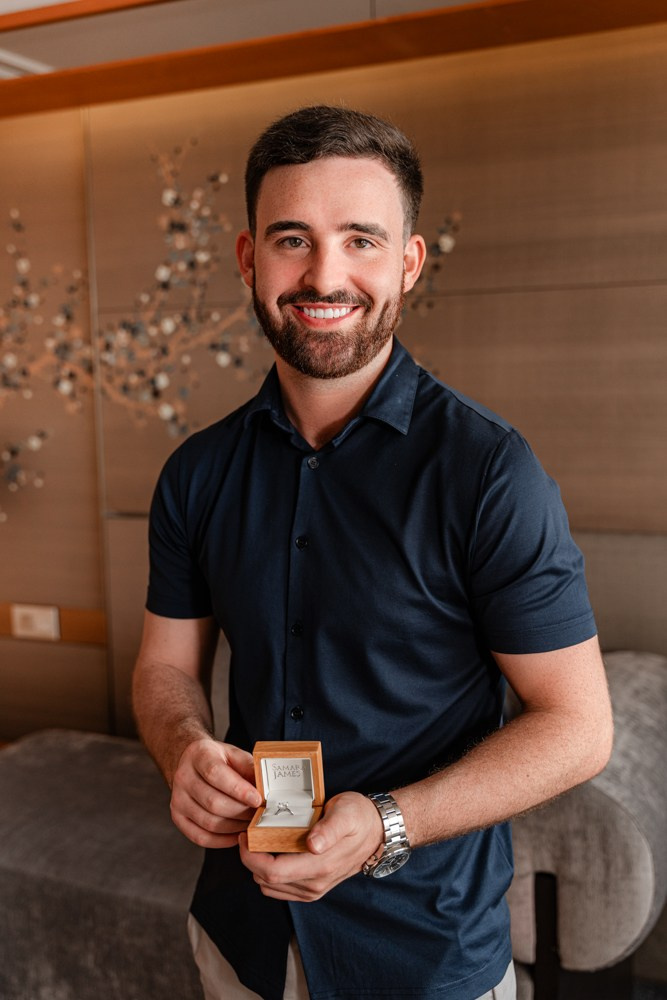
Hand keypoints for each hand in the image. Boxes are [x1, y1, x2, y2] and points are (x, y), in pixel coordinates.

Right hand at [170, 738, 261, 847]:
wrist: (191, 762)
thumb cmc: (218, 759)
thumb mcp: (234, 754)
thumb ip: (249, 767)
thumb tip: (265, 787)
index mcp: (199, 755)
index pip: (216, 774)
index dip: (239, 789)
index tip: (258, 799)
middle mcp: (183, 777)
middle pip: (213, 802)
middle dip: (241, 812)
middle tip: (259, 814)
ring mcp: (178, 799)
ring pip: (208, 822)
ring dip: (234, 827)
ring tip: (250, 823)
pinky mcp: (178, 817)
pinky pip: (200, 836)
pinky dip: (221, 840)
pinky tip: (236, 835)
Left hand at [239, 791, 383, 901]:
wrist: (377, 831)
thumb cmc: (359, 816)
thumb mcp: (346, 813)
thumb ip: (329, 829)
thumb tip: (313, 844)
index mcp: (320, 866)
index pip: (272, 872)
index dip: (251, 857)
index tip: (245, 835)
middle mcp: (314, 884)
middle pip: (266, 881)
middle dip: (250, 859)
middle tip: (248, 834)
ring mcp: (313, 889)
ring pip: (270, 887)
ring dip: (258, 866)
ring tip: (259, 841)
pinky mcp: (312, 889)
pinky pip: (279, 888)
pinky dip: (269, 873)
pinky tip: (272, 852)